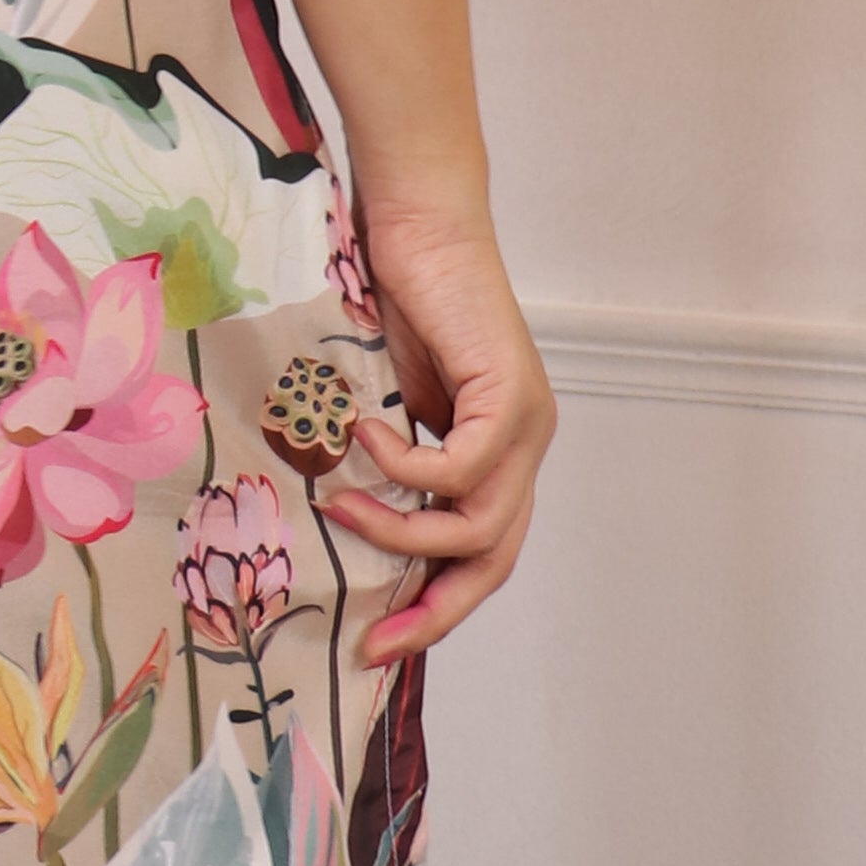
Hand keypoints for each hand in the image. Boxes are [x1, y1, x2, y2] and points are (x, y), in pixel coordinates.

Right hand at [316, 201, 553, 658]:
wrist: (416, 224)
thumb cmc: (390, 300)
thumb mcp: (385, 405)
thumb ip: (387, 465)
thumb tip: (339, 530)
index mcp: (499, 455)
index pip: (481, 557)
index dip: (435, 607)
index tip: (378, 642)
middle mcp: (526, 446)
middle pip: (493, 561)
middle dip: (433, 610)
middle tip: (374, 638)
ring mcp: (527, 424)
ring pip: (479, 525)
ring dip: (401, 530)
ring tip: (343, 508)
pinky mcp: (512, 396)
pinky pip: (462, 468)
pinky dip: (406, 468)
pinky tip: (364, 437)